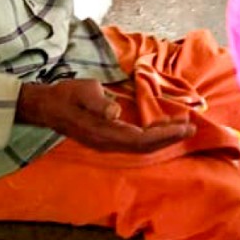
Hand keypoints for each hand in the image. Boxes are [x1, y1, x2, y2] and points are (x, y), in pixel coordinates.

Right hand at [17, 80, 195, 153]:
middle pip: (145, 147)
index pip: (141, 139)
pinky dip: (152, 135)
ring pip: (141, 146)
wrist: (46, 106)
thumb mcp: (83, 92)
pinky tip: (162, 127)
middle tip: (192, 127)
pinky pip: (135, 141)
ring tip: (183, 127)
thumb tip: (114, 113)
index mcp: (104, 133)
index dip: (164, 135)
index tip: (184, 126)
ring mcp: (107, 143)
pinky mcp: (107, 139)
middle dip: (170, 138)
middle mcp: (108, 143)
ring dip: (163, 137)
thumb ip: (98, 103)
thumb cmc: (66, 95)